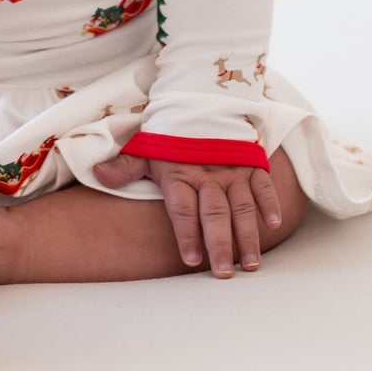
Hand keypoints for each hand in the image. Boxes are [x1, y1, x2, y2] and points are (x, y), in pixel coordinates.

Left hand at [94, 149, 282, 277]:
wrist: (198, 97)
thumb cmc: (171, 132)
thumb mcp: (146, 147)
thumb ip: (126, 167)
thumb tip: (98, 174)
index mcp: (180, 174)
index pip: (183, 209)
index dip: (186, 234)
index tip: (191, 260)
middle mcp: (208, 175)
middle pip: (214, 214)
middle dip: (220, 245)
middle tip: (224, 274)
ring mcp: (232, 169)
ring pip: (241, 206)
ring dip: (247, 235)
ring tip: (250, 263)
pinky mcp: (251, 162)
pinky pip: (262, 184)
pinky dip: (269, 202)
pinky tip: (273, 224)